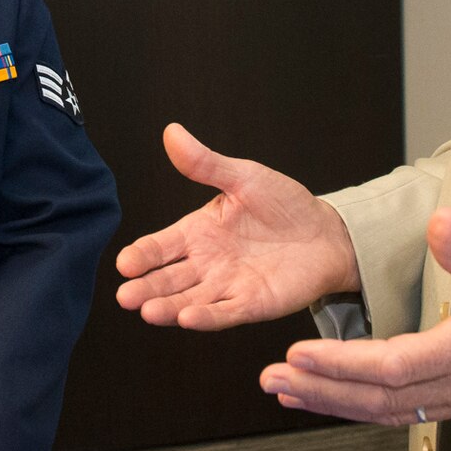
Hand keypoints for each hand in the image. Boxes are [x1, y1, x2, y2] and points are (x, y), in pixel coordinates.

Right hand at [116, 122, 361, 329]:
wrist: (326, 232)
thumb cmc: (284, 204)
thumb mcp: (244, 178)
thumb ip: (206, 163)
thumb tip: (172, 132)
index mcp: (198, 232)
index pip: (161, 246)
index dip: (142, 255)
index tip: (125, 263)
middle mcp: (206, 263)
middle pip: (168, 279)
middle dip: (146, 288)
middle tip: (125, 296)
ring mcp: (227, 285)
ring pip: (190, 300)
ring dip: (169, 308)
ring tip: (148, 312)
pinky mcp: (251, 304)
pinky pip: (225, 312)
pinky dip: (207, 317)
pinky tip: (189, 318)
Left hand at [258, 209, 450, 423]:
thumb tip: (436, 222)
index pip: (392, 365)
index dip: (340, 365)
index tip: (296, 355)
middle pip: (382, 399)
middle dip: (323, 392)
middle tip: (272, 381)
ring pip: (394, 411)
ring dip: (340, 404)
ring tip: (293, 393)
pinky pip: (414, 411)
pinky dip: (372, 406)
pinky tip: (348, 398)